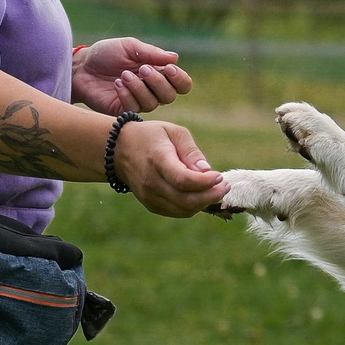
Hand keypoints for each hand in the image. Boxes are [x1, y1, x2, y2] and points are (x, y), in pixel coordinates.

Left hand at [72, 37, 192, 114]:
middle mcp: (151, 89)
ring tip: (123, 75)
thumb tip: (174, 58)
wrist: (81, 67)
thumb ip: (151, 53)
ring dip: (140, 87)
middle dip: (158, 82)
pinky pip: (134, 108)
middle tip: (142, 69)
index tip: (168, 68)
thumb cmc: (106, 54)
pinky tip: (117, 84)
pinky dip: (127, 95)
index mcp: (158, 73)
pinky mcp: (123, 111)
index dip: (180, 79)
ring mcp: (138, 101)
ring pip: (153, 103)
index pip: (182, 84)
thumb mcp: (129, 47)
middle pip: (170, 96)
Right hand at [114, 119, 229, 217]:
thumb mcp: (173, 132)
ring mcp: (149, 196)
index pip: (183, 180)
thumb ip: (191, 151)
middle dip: (211, 196)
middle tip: (225, 186)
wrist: (119, 150)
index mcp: (157, 160)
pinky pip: (177, 211)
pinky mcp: (151, 205)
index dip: (206, 182)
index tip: (219, 176)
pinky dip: (193, 206)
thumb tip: (207, 171)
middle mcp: (151, 182)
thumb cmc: (151, 137)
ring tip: (217, 190)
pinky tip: (201, 195)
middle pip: (186, 200)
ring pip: (184, 210)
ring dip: (204, 203)